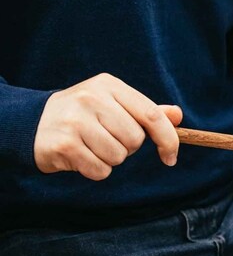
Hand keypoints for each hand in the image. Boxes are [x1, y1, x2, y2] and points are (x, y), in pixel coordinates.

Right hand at [34, 73, 182, 180]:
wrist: (31, 123)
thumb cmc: (82, 115)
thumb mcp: (113, 104)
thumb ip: (145, 111)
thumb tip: (177, 114)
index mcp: (109, 85)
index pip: (152, 115)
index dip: (168, 139)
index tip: (171, 157)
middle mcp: (92, 98)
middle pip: (135, 139)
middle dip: (127, 147)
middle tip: (106, 139)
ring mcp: (76, 120)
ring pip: (118, 156)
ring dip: (110, 159)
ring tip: (91, 146)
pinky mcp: (64, 144)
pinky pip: (100, 170)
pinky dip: (95, 170)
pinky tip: (80, 157)